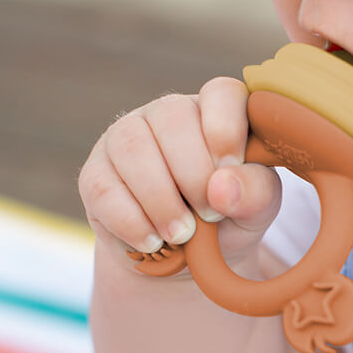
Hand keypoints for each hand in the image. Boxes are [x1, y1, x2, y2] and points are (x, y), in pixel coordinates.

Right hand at [79, 76, 282, 268]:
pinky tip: (152, 241)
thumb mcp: (256, 208)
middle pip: (173, 118)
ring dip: (160, 198)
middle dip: (194, 174)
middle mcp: (168, 113)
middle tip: (211, 215)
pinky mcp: (95, 172)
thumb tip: (223, 187)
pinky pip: (103, 186)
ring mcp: (126, 137)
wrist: (184, 260)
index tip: (230, 171)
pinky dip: (131, 221)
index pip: (221, 93)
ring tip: (183, 235)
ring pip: (133, 148)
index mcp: (216, 109)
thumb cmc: (229, 218)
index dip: (226, 129)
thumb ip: (255, 192)